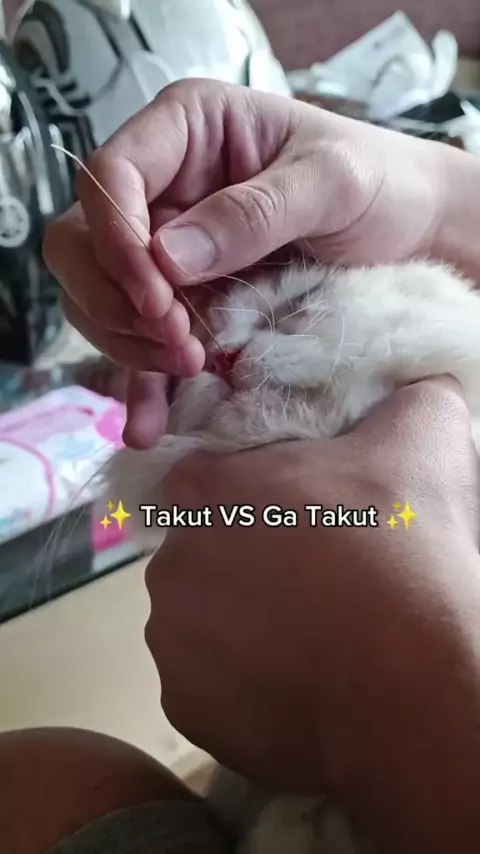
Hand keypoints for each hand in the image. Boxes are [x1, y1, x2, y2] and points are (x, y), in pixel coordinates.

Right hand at [43, 79, 450, 447]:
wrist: (410, 233)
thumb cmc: (379, 183)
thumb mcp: (331, 182)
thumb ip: (252, 212)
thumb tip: (168, 257)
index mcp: (186, 130)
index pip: (109, 176)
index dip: (115, 238)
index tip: (158, 295)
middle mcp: (163, 189)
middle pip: (82, 243)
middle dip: (119, 300)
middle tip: (181, 340)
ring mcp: (167, 250)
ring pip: (99, 299)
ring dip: (130, 343)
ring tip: (193, 368)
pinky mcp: (183, 303)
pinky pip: (139, 343)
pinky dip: (141, 383)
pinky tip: (149, 424)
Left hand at [145, 378, 479, 853]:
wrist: (415, 685)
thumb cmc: (403, 551)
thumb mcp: (421, 440)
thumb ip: (407, 396)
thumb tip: (419, 383)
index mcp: (203, 492)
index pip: (210, 479)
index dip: (257, 495)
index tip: (301, 516)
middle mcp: (167, 563)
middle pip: (206, 551)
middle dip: (251, 560)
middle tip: (317, 576)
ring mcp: (171, 641)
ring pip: (203, 621)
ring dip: (245, 624)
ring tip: (311, 633)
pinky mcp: (185, 708)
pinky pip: (209, 684)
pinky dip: (242, 683)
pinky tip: (296, 679)